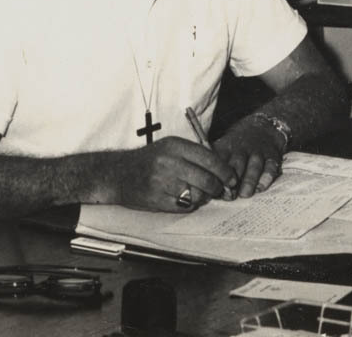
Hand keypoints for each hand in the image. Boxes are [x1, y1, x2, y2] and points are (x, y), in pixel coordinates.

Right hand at [112, 137, 237, 213]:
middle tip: (221, 190)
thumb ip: (194, 154)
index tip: (232, 178)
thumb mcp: (170, 147)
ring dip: (203, 197)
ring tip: (199, 193)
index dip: (224, 170)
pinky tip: (184, 198)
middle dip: (218, 188)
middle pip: (206, 179)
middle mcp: (169, 162)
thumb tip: (222, 170)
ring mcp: (162, 182)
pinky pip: (184, 206)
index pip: (209, 158)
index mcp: (175, 146)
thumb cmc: (150, 159)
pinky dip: (189, 205)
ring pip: (197, 195)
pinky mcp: (157, 200)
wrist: (119, 173)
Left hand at [213, 117, 284, 198]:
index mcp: (228, 147)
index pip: (220, 160)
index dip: (218, 174)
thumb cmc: (238, 145)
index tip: (215, 187)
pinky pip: (271, 167)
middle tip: (230, 195)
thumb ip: (214, 162)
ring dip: (249, 180)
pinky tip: (261, 187)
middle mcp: (243, 149)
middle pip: (237, 163)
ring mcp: (258, 153)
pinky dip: (267, 177)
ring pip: (254, 166)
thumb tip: (202, 183)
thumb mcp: (223, 146)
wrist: (263, 127)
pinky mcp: (272, 157)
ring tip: (245, 194)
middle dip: (233, 179)